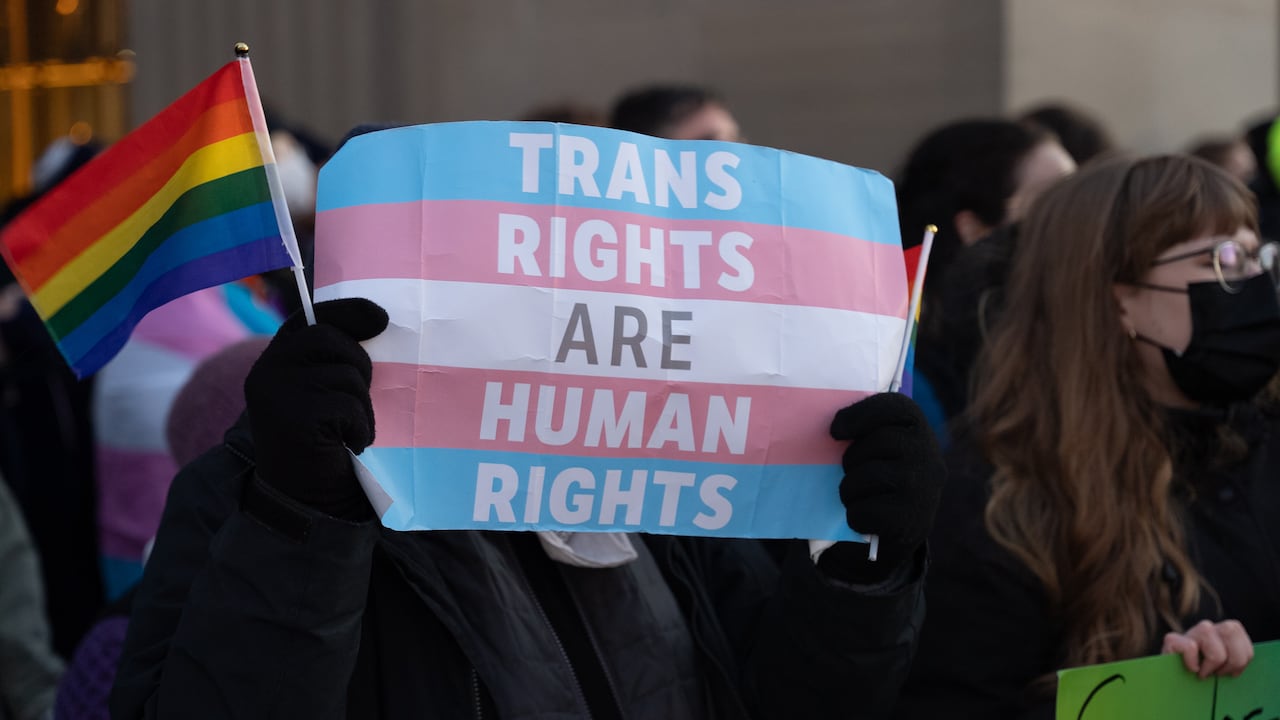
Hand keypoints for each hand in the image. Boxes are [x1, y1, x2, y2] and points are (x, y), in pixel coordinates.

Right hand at [245, 298, 388, 516]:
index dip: (347, 311)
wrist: (305, 500)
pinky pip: (349, 407)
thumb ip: (334, 361)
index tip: (381, 318)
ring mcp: (276, 395)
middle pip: (332, 341)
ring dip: (362, 406)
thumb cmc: (325, 442)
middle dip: (359, 366)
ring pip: (347, 376)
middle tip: (358, 400)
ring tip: (348, 431)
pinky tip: (348, 445)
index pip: (310, 318)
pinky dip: (360, 428)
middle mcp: (267, 372)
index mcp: (274, 360)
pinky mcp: (294, 420)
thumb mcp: (324, 393)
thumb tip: (379, 319)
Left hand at [820, 393, 943, 582]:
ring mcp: (924, 491)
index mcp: (919, 433)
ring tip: (854, 495)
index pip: (896, 406)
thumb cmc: (875, 484)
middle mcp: (930, 458)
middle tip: (848, 471)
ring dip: (850, 488)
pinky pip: (866, 511)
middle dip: (853, 457)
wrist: (893, 538)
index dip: (862, 413)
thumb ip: (863, 433)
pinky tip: (862, 518)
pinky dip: (855, 516)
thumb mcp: (875, 452)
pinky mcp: (911, 521)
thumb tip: (824, 426)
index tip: (835, 430)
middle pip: (880, 441)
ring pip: (870, 476)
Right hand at [1162, 619, 1253, 677]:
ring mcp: (1188, 633)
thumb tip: (1242, 660)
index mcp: (1220, 633)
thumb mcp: (1224, 668)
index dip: (1242, 655)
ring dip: (1212, 660)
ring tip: (1204, 673)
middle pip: (1230, 628)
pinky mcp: (1171, 641)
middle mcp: (1206, 629)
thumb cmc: (1202, 680)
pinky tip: (1191, 670)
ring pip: (1207, 631)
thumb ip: (1233, 657)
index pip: (1237, 630)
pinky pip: (1189, 647)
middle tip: (1220, 673)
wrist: (1172, 686)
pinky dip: (1192, 661)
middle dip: (1233, 658)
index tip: (1232, 672)